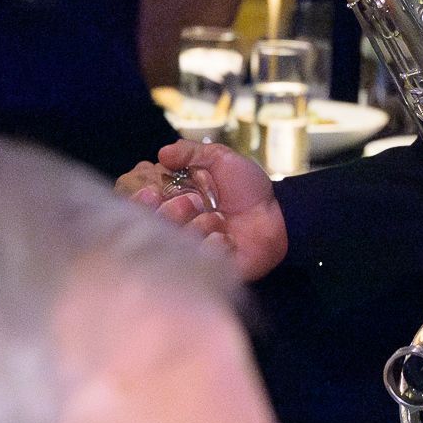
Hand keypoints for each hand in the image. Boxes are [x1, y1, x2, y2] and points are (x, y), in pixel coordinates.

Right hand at [119, 140, 287, 279]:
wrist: (280, 214)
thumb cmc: (250, 189)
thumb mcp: (221, 160)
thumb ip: (191, 153)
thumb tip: (163, 153)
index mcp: (176, 201)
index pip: (141, 205)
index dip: (141, 200)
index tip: (151, 191)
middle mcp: (179, 226)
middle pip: (153, 225)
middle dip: (172, 211)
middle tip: (193, 202)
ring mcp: (192, 249)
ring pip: (176, 241)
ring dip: (199, 226)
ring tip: (220, 220)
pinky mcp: (208, 269)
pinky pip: (198, 260)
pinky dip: (215, 245)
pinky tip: (229, 239)